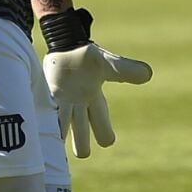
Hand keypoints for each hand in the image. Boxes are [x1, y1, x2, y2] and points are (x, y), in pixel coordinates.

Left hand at [40, 9, 151, 158]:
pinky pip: (45, 119)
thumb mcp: (109, 63)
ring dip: (61, 138)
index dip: (105, 137)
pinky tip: (43, 128)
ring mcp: (61, 107)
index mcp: (96, 105)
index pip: (104, 134)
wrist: (65, 45)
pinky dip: (45, 125)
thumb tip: (148, 74)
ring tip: (59, 140)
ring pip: (61, 135)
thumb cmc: (88, 56)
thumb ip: (126, 70)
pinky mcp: (46, 101)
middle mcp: (78, 110)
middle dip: (82, 146)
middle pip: (82, 144)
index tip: (104, 136)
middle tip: (80, 144)